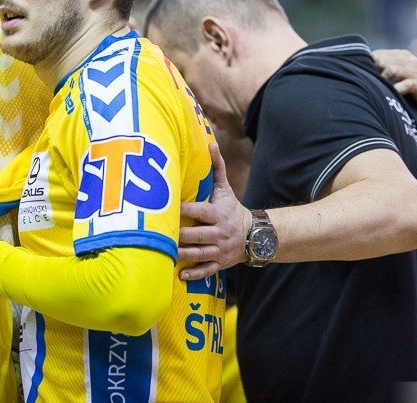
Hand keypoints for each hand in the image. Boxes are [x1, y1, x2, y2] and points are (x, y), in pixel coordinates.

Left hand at [178, 142, 252, 279]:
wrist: (255, 235)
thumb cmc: (232, 209)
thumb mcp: (226, 189)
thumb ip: (217, 168)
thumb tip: (210, 143)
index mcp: (219, 214)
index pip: (201, 211)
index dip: (186, 209)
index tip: (169, 207)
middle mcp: (220, 233)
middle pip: (198, 235)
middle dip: (181, 235)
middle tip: (161, 234)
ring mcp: (220, 250)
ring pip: (200, 254)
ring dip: (183, 255)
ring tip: (166, 254)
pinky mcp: (220, 263)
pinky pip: (207, 270)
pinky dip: (194, 274)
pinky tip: (180, 275)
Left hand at [372, 49, 416, 129]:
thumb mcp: (404, 75)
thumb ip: (388, 69)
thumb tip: (363, 70)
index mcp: (404, 55)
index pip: (378, 54)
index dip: (369, 65)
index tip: (364, 75)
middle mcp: (410, 60)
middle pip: (382, 59)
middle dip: (373, 71)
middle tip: (370, 84)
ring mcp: (415, 72)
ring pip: (391, 69)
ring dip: (382, 80)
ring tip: (380, 89)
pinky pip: (403, 85)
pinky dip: (394, 90)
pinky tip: (391, 96)